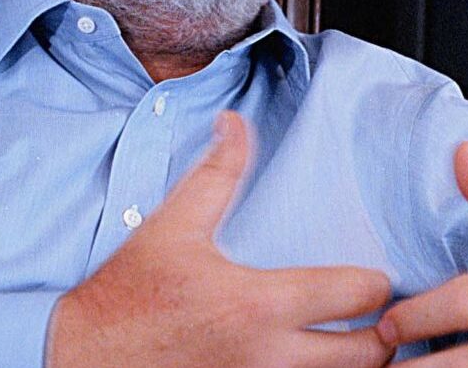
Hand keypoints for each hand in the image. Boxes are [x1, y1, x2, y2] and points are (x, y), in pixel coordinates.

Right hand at [46, 111, 392, 367]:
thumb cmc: (127, 297)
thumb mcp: (172, 226)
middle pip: (371, 354)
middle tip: (379, 316)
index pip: (360, 295)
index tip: (371, 277)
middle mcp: (270, 358)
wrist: (80, 361)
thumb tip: (236, 123)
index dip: (377, 282)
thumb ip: (216, 173)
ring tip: (356, 343)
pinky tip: (318, 362)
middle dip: (386, 333)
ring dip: (359, 364)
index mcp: (260, 305)